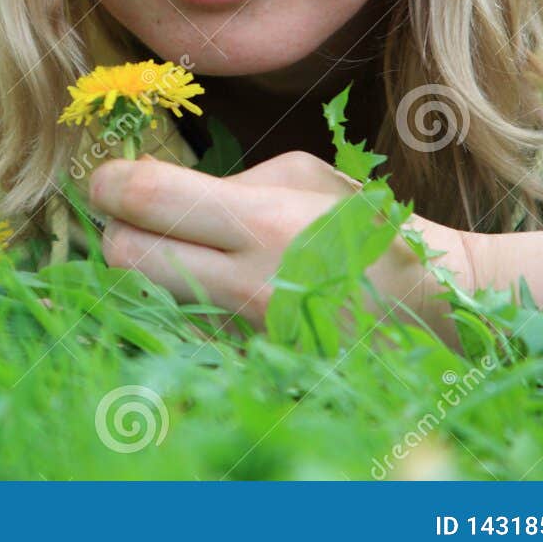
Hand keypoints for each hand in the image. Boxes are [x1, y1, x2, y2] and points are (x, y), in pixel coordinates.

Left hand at [88, 151, 477, 343]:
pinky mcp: (245, 365)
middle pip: (123, 258)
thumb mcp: (302, 177)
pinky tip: (206, 288)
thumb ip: (226, 182)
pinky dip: (178, 306)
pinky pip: (181, 328)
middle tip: (135, 217)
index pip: (144, 199)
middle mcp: (245, 285)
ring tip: (176, 252)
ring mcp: (243, 334)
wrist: (435, 309)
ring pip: (144, 300)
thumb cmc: (365, 227)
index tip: (107, 177)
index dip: (108, 182)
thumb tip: (158, 191)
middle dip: (117, 231)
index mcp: (261, 224)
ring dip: (144, 273)